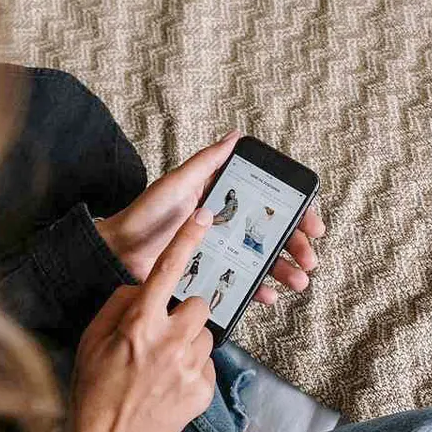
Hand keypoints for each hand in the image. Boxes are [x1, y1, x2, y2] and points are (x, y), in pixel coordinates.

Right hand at [67, 207, 216, 431]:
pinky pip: (207, 365)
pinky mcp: (204, 390)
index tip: (204, 218)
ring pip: (206, 335)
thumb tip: (142, 289)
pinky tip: (169, 386)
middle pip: (198, 304)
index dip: (187, 240)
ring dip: (189, 343)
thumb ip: (119, 306)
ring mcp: (190, 368)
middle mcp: (169, 342)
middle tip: (163, 334)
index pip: (168, 271)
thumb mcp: (92, 340)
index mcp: (139, 324)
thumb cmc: (94, 391)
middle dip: (185, 313)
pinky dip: (192, 371)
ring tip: (163, 366)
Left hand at [97, 132, 326, 304]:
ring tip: (298, 281)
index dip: (297, 213)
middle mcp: (227, 224)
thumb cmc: (145, 215)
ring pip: (263, 260)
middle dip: (297, 247)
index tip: (312, 224)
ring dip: (284, 270)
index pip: (269, 203)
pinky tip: (268, 295)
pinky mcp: (212, 274)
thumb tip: (235, 136)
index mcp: (224, 198)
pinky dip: (258, 289)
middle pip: (273, 234)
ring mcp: (222, 251)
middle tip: (309, 259)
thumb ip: (207, 162)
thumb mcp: (178, 183)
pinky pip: (242, 283)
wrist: (119, 253)